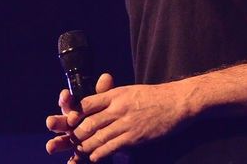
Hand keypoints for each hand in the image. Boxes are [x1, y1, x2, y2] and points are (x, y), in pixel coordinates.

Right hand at [46, 73, 114, 161]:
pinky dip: (73, 162)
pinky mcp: (80, 154)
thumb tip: (105, 77)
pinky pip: (75, 159)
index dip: (65, 99)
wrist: (113, 130)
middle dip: (55, 122)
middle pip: (61, 123)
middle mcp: (70, 126)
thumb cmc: (104, 113)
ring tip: (50, 146)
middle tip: (50, 121)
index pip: (68, 103)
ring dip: (56, 144)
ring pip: (62, 142)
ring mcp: (73, 141)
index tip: (65, 94)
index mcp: (75, 110)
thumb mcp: (106, 101)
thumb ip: (104, 91)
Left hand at [65, 79, 195, 161]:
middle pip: (88, 123)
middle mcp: (118, 108)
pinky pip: (110, 148)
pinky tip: (95, 156)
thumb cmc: (154, 96)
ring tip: (81, 149)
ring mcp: (126, 123)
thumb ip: (113, 98)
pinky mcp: (133, 138)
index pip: (87, 103)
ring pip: (96, 138)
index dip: (75, 114)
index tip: (70, 121)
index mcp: (117, 94)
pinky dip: (99, 154)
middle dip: (77, 134)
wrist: (176, 102)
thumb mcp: (131, 91)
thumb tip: (95, 105)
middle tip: (72, 140)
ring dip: (85, 146)